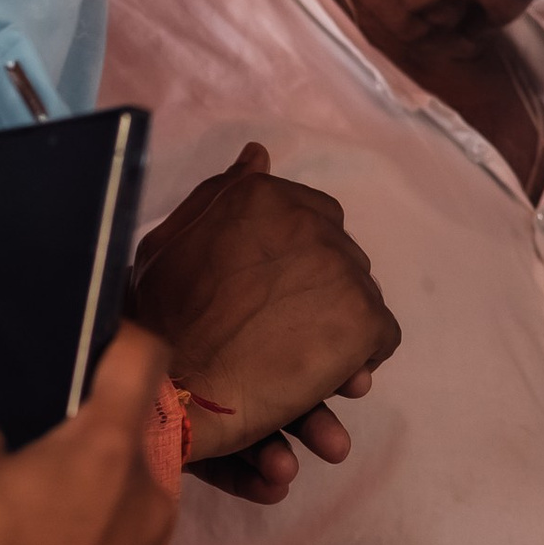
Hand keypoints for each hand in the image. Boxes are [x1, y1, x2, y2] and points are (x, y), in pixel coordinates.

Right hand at [0, 330, 176, 544]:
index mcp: (107, 452)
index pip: (142, 359)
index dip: (119, 338)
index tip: (96, 338)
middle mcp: (149, 503)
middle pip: (130, 448)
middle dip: (88, 446)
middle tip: (34, 458)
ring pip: (125, 516)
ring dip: (88, 512)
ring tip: (29, 535)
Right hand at [131, 145, 399, 470]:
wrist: (176, 390)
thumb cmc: (161, 321)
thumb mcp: (170, 245)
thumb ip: (219, 196)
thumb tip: (259, 154)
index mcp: (263, 199)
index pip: (313, 215)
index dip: (298, 259)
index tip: (275, 290)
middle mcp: (310, 224)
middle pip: (340, 255)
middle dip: (319, 291)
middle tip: (286, 329)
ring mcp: (341, 271)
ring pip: (360, 294)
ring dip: (337, 326)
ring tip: (304, 359)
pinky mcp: (363, 319)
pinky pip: (382, 334)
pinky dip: (361, 357)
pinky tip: (330, 377)